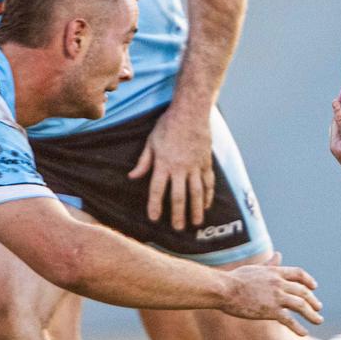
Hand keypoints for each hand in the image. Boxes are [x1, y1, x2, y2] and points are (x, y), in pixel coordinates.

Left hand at [129, 107, 213, 229]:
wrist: (191, 111)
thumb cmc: (168, 125)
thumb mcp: (150, 141)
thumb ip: (143, 162)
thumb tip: (132, 177)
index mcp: (163, 163)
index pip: (157, 189)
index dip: (155, 205)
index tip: (154, 218)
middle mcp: (180, 167)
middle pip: (179, 195)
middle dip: (178, 214)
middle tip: (178, 228)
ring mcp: (195, 165)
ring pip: (196, 192)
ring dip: (196, 209)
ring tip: (196, 223)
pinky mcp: (206, 162)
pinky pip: (208, 182)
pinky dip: (208, 195)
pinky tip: (207, 205)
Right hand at [222, 253, 323, 336]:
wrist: (224, 289)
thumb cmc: (236, 279)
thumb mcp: (256, 268)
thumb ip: (270, 264)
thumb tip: (279, 254)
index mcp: (275, 272)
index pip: (299, 274)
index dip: (308, 280)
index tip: (314, 287)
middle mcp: (279, 283)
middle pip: (303, 291)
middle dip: (313, 300)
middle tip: (319, 308)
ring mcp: (276, 297)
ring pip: (301, 305)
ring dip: (312, 314)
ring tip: (319, 321)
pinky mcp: (270, 311)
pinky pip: (289, 320)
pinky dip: (298, 327)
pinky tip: (304, 333)